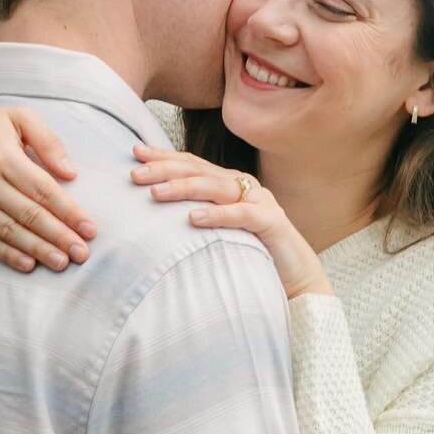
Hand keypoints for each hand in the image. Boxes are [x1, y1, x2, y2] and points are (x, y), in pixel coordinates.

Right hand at [0, 86, 96, 273]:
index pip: (43, 190)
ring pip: (9, 231)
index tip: (90, 229)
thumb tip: (70, 173)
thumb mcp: (19, 117)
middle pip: (29, 214)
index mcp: (3, 156)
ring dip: (37, 249)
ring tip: (61, 262)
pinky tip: (28, 264)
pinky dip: (7, 254)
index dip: (69, 212)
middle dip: (59, 236)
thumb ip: (48, 140)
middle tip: (82, 253)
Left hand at [130, 144, 330, 300]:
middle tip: (135, 173)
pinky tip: (193, 218)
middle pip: (200, 171)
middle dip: (165, 169)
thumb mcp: (219, 233)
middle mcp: (244, 187)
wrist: (298, 281)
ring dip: (183, 188)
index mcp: (230, 185)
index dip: (165, 156)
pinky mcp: (272, 223)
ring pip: (216, 188)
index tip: (135, 152)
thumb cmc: (254, 257)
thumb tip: (155, 212)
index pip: (193, 164)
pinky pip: (241, 215)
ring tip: (154, 192)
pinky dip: (217, 215)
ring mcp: (260, 202)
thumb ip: (197, 217)